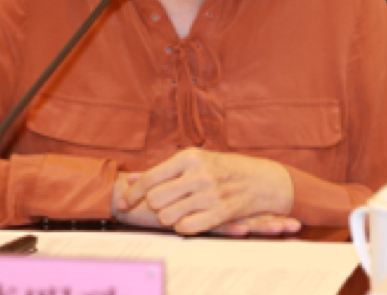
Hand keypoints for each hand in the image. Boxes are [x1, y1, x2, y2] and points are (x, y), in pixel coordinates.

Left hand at [117, 149, 294, 234]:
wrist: (263, 180)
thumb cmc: (223, 168)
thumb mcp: (194, 161)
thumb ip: (161, 171)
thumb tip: (130, 179)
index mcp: (189, 157)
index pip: (150, 178)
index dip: (132, 194)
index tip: (123, 204)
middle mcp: (199, 174)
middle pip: (156, 199)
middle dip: (154, 206)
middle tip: (161, 206)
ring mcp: (211, 194)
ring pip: (168, 216)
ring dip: (168, 218)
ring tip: (177, 212)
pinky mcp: (221, 212)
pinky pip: (186, 228)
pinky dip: (182, 227)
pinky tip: (189, 220)